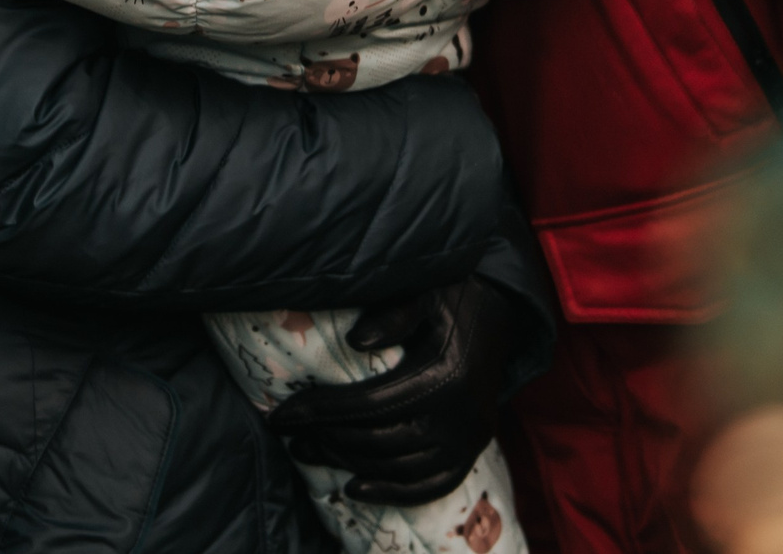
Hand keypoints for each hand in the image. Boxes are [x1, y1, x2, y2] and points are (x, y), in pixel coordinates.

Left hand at [265, 275, 523, 505]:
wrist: (502, 309)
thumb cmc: (453, 294)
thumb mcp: (424, 289)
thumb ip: (393, 313)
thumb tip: (355, 343)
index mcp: (446, 374)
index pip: (370, 404)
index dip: (321, 411)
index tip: (281, 414)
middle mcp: (461, 414)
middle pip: (381, 442)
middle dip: (329, 440)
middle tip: (291, 436)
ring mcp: (471, 436)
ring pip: (400, 468)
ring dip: (351, 465)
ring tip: (312, 453)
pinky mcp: (476, 447)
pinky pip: (433, 484)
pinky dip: (395, 493)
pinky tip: (356, 487)